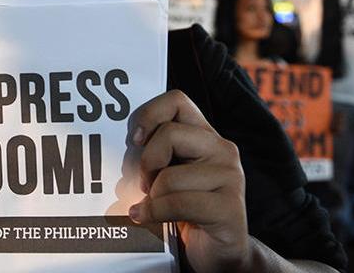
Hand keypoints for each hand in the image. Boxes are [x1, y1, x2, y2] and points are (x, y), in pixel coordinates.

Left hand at [128, 90, 248, 271]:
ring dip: (152, 196)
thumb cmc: (183, 209)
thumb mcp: (167, 174)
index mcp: (205, 135)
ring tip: (153, 205)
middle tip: (143, 183)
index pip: (176, 100)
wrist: (217, 252)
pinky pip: (177, 203)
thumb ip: (154, 155)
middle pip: (168, 134)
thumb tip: (123, 149)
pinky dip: (155, 213)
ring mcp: (230, 177)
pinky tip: (146, 217)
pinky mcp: (230, 208)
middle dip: (145, 162)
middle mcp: (222, 149)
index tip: (135, 139)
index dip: (148, 115)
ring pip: (169, 176)